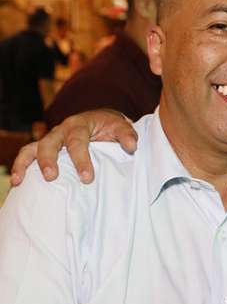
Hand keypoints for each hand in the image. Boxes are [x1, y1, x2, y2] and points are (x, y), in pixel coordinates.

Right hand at [10, 109, 137, 185]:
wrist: (100, 120)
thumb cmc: (110, 127)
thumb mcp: (121, 127)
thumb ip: (127, 135)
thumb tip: (132, 146)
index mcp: (80, 124)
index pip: (78, 141)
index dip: (81, 159)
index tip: (87, 178)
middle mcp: (62, 130)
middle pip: (50, 143)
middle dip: (49, 160)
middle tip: (52, 177)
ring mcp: (51, 139)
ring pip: (33, 148)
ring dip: (26, 164)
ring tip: (21, 181)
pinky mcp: (45, 148)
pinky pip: (28, 155)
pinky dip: (20, 166)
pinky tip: (18, 182)